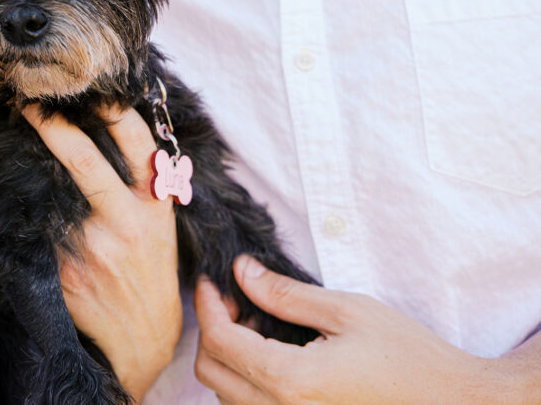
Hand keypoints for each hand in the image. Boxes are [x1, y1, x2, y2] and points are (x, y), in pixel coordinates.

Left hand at [22, 104, 180, 401]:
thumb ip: (143, 184)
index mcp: (154, 206)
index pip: (138, 144)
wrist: (140, 339)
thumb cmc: (151, 272)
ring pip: (52, 192)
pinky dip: (28, 213)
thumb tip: (108, 130)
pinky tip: (20, 205)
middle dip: (53, 127)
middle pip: (85, 161)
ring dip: (34, 170)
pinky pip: (39, 227)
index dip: (114, 110)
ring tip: (18, 148)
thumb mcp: (161, 225)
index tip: (93, 88)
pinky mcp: (63, 267)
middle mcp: (125, 222)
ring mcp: (91, 246)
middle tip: (30, 104)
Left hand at [194, 255, 530, 403]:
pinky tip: (273, 354)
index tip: (214, 280)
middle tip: (238, 298)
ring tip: (258, 324)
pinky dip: (246, 380)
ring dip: (229, 356)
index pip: (219, 341)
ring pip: (226, 394)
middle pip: (211, 371)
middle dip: (213, 329)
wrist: (454, 403)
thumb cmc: (408, 356)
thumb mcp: (346, 311)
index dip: (208, 305)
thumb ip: (285, 294)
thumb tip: (241, 272)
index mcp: (289, 380)